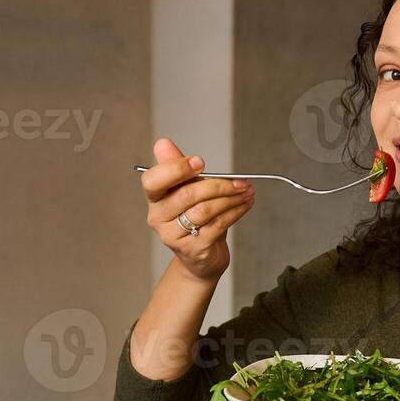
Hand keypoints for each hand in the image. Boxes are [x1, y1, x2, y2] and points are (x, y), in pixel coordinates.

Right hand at [140, 137, 255, 282]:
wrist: (201, 256)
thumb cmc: (194, 217)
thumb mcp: (186, 188)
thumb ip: (177, 166)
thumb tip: (162, 143)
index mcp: (154, 198)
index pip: (153, 181)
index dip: (176, 170)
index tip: (200, 162)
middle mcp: (158, 218)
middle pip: (188, 195)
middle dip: (218, 185)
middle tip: (240, 181)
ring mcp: (174, 236)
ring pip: (205, 210)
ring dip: (231, 198)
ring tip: (246, 191)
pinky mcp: (193, 249)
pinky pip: (217, 225)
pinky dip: (235, 212)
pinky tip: (244, 204)